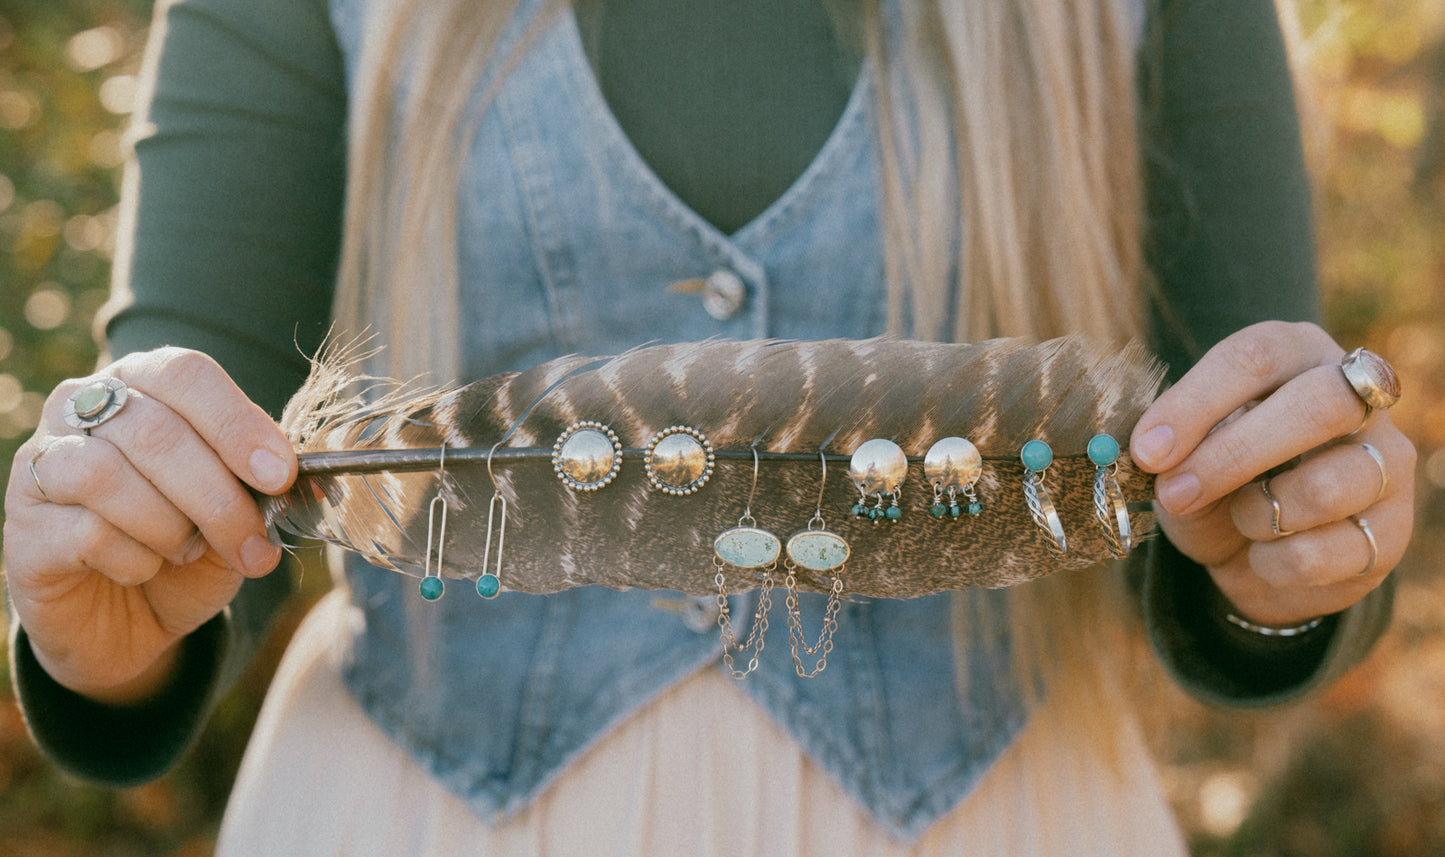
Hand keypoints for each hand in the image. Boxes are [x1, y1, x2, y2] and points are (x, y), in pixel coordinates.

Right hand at [3, 348, 295, 703]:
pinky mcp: (23, 528)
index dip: (236, 423)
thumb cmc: (188, 546)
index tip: (279, 475)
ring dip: (171, 526)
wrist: (132, 619)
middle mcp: (81, 408)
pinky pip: (86, 532)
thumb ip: (262, 484)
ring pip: (108, 475)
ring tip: (186, 550)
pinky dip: (135, 560)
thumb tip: (299, 479)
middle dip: (217, 496)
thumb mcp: (239, 510)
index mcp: (142, 383)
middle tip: (251, 542)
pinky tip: (142, 569)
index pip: (185, 374)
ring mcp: (41, 464)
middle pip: (154, 431)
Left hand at [1129, 321, 1414, 627]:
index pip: (1257, 356)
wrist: (1251, 556)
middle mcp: (1356, 399)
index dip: (1196, 403)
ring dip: (1258, 514)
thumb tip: (1152, 451)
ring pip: (1327, 485)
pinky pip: (1326, 552)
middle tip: (1175, 493)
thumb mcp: (1182, 458)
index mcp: (1296, 355)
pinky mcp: (1390, 531)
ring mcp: (1384, 464)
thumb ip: (1172, 448)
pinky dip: (1275, 563)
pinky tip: (1264, 555)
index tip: (1147, 451)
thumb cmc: (1214, 485)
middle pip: (1317, 404)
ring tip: (1239, 520)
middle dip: (1231, 456)